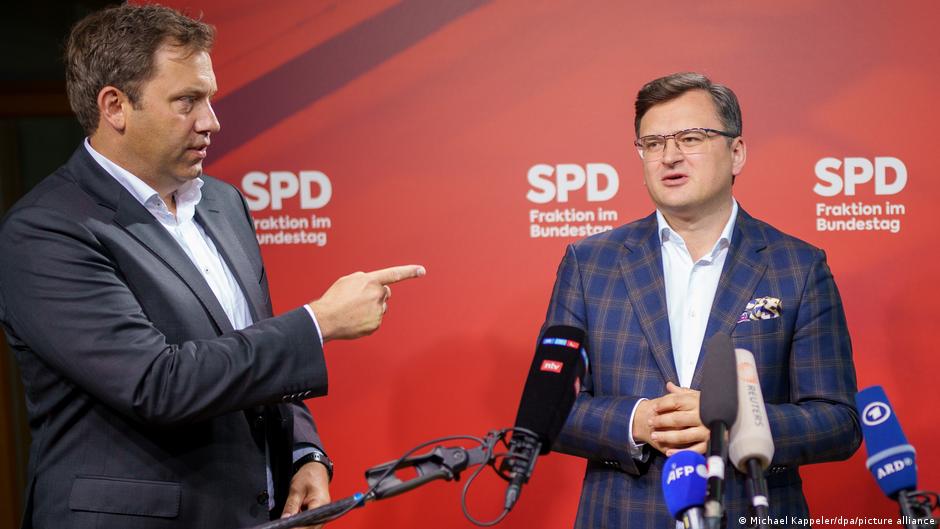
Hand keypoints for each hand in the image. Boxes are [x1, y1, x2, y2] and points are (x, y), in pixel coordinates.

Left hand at [280, 461, 330, 528]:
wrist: (315, 469)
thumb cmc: (309, 476)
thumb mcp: (296, 489)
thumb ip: (291, 506)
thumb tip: (285, 520)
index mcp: (321, 505)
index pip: (308, 523)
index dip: (297, 527)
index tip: (286, 525)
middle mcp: (324, 512)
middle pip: (309, 527)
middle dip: (296, 527)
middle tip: (284, 523)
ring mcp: (322, 515)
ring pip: (309, 527)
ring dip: (298, 525)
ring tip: (287, 522)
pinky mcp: (317, 515)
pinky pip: (309, 524)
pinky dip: (301, 523)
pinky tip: (292, 521)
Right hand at [308, 264, 425, 341]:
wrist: (326, 319)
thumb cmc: (334, 298)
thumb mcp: (348, 280)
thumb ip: (364, 279)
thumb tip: (374, 283)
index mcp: (370, 281)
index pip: (394, 274)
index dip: (409, 271)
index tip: (421, 270)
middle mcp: (377, 294)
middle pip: (385, 292)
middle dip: (377, 294)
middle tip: (360, 299)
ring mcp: (378, 310)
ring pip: (381, 307)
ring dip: (371, 307)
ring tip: (353, 310)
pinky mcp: (376, 324)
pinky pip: (376, 319)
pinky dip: (368, 319)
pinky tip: (355, 319)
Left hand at [634, 382, 709, 455]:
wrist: (734, 417)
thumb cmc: (711, 406)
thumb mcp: (698, 396)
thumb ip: (682, 392)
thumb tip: (669, 385)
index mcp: (697, 402)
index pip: (676, 402)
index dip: (662, 405)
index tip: (654, 408)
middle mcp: (701, 416)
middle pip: (676, 419)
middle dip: (661, 421)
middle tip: (650, 422)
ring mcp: (706, 431)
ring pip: (682, 436)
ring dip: (666, 437)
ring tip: (654, 436)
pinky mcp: (709, 443)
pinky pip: (693, 450)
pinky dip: (680, 452)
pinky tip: (669, 452)